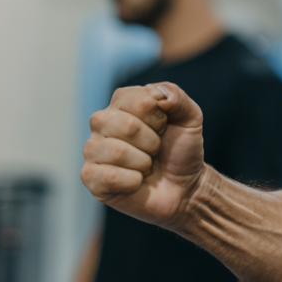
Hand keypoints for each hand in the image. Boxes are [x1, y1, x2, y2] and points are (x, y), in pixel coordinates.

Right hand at [81, 82, 204, 227]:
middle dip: (152, 142)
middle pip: (126, 125)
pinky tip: (136, 181)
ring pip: (117, 152)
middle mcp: (103, 122)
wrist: (183, 186)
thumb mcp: (190, 118)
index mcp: (123, 102)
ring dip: (143, 163)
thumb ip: (178, 98)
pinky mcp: (90, 177)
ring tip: (146, 165)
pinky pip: (109, 177)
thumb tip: (160, 96)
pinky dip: (132, 181)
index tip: (164, 126)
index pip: (139, 100)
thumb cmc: (181, 149)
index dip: (159, 117)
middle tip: (156, 149)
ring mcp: (93, 149)